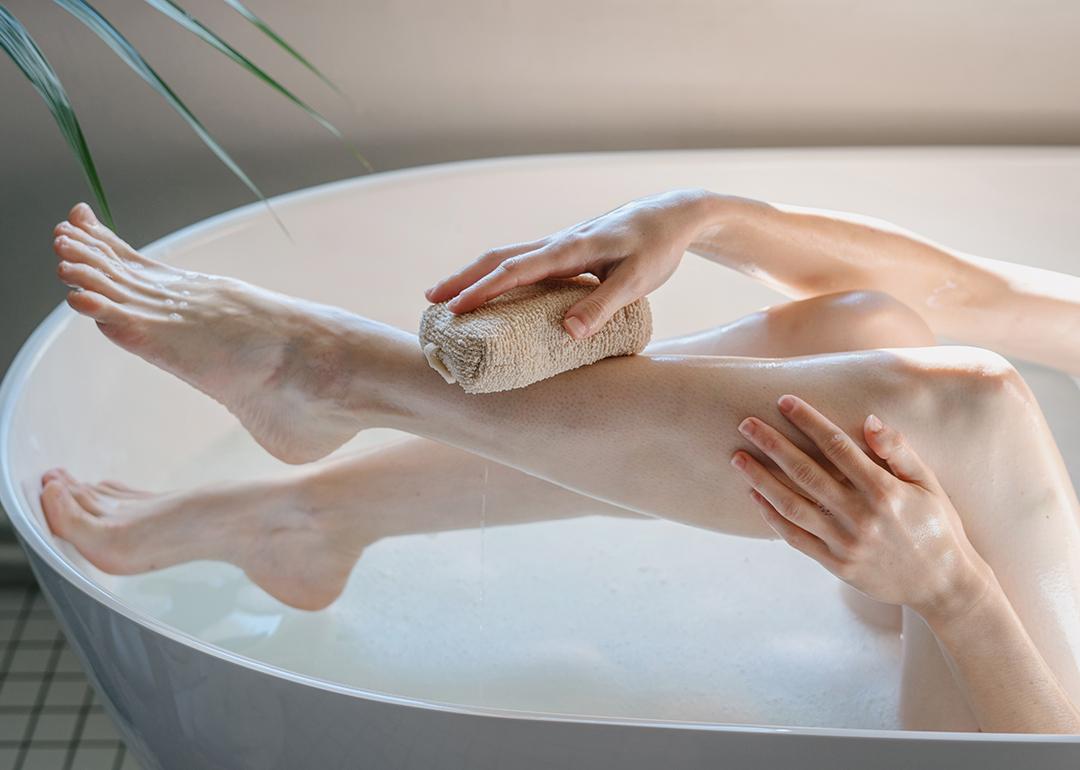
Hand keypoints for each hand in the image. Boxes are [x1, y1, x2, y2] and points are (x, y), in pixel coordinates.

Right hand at [425, 189, 716, 338]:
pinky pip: (522, 261)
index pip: (516, 270)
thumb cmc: (656, 248)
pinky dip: (497, 275)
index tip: (455, 308)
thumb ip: (604, 306)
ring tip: (447, 296)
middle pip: (499, 258)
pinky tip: (490, 290)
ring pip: (506, 257)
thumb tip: (567, 333)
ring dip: (474, 275)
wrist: (672, 215)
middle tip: (430, 302)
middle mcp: (558, 243)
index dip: (483, 290)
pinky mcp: (565, 250)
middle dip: (463, 279)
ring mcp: (559, 245)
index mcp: (571, 249)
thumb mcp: (638, 281)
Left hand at [729, 395, 993, 620]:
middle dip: (773, 445)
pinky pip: (795, 538)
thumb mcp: (929, 484)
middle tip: (746, 423)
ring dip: (761, 479)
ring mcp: (846, 543)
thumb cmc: (938, 525)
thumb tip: (870, 419)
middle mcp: (862, 516)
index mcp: (885, 491)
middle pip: (806, 473)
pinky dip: (772, 516)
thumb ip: (899, 451)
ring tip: (738, 457)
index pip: (837, 446)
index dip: (808, 421)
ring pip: (793, 506)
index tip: (783, 401)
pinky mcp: (836, 564)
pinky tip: (754, 495)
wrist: (943, 585)